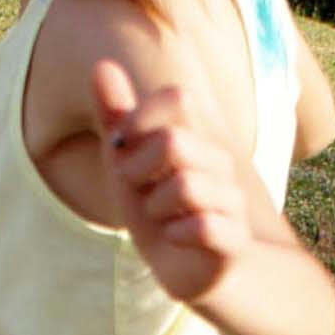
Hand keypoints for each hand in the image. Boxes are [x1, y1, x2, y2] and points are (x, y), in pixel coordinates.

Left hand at [90, 58, 253, 304]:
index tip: (121, 149)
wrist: (188, 271)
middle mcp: (221, 162)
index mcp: (197, 136)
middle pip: (174, 142)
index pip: (179, 98)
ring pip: (186, 186)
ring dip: (156, 209)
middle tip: (139, 193)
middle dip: (138, 171)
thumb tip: (100, 64)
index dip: (140, 120)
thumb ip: (115, 117)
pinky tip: (173, 238)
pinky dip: (176, 234)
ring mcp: (231, 200)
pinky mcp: (234, 239)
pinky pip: (204, 225)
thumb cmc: (157, 212)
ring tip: (160, 220)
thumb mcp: (127, 164)